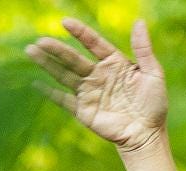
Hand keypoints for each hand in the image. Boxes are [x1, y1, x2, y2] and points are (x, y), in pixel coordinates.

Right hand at [24, 16, 167, 152]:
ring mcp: (89, 92)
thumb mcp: (153, 73)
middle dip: (56, 49)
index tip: (65, 22)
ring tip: (31, 52)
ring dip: (47, 64)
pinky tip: (36, 84)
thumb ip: (143, 48)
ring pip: (64, 75)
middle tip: (40, 40)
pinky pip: (64, 100)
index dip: (80, 33)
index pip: (93, 43)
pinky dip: (50, 93)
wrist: (147, 134)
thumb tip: (139, 22)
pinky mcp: (83, 110)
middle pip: (73, 59)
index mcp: (113, 62)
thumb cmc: (154, 103)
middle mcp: (98, 75)